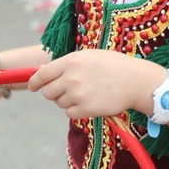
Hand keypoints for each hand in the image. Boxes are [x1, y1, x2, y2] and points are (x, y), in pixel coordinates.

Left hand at [28, 50, 160, 118]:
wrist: (135, 80)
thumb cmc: (114, 65)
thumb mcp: (89, 56)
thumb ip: (66, 63)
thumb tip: (43, 71)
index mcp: (71, 61)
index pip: (42, 74)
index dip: (35, 82)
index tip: (33, 86)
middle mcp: (71, 77)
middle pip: (48, 92)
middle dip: (53, 92)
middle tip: (66, 90)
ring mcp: (78, 94)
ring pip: (59, 103)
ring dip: (67, 100)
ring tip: (85, 92)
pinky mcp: (86, 109)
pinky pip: (70, 113)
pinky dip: (76, 110)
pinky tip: (89, 101)